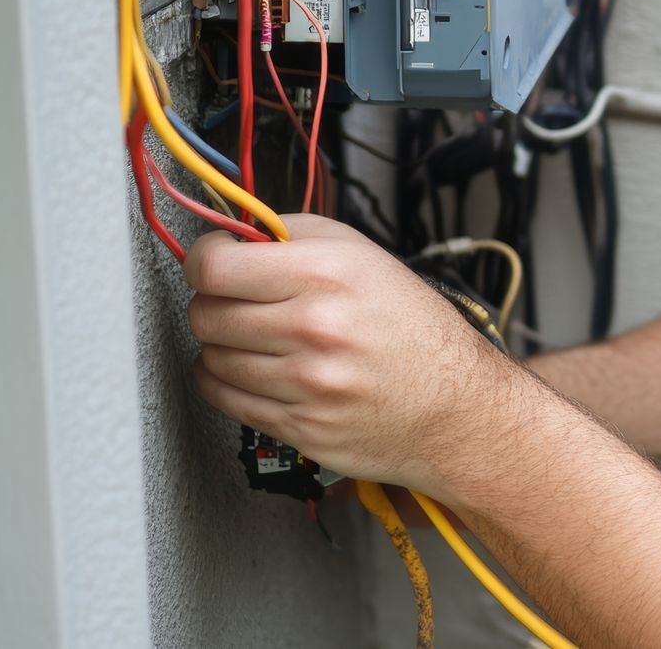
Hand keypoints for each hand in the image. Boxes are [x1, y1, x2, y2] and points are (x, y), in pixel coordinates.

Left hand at [185, 214, 517, 497]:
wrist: (456, 407)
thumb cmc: (414, 329)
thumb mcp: (366, 256)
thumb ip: (295, 235)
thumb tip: (233, 234)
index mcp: (329, 275)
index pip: (215, 267)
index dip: (204, 258)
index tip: (213, 260)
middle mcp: (315, 329)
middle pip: (205, 313)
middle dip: (214, 302)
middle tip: (240, 300)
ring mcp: (305, 384)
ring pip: (210, 357)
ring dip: (224, 344)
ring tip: (259, 338)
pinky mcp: (298, 427)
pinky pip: (224, 399)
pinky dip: (228, 381)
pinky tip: (256, 369)